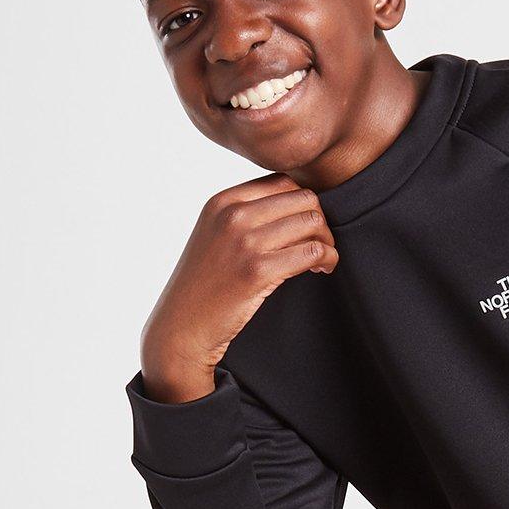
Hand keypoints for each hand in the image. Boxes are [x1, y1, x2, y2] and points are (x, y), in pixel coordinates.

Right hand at [139, 173, 338, 400]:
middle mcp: (233, 215)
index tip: (306, 226)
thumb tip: (292, 205)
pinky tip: (322, 269)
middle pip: (302, 198)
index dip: (304, 203)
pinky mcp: (258, 271)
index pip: (283, 182)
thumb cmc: (203, 286)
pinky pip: (312, 252)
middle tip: (320, 244)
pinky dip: (327, 259)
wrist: (182, 326)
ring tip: (321, 260)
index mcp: (223, 201)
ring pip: (311, 222)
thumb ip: (244, 215)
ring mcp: (245, 242)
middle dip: (320, 220)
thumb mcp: (214, 235)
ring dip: (327, 241)